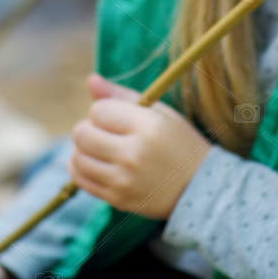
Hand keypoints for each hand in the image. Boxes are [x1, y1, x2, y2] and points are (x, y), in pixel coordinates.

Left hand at [70, 73, 212, 219]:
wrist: (200, 187)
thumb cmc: (179, 143)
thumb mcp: (159, 112)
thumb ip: (122, 95)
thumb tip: (90, 79)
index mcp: (148, 127)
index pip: (98, 111)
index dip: (104, 111)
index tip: (116, 117)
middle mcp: (134, 155)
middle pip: (81, 134)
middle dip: (88, 128)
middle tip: (105, 132)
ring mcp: (124, 180)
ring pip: (77, 158)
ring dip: (83, 149)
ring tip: (100, 148)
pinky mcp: (117, 199)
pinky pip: (81, 180)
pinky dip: (82, 168)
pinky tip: (96, 163)